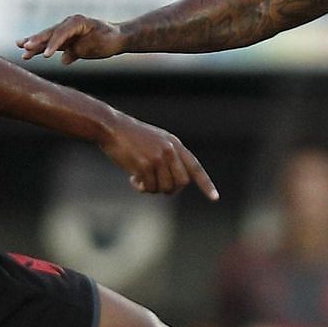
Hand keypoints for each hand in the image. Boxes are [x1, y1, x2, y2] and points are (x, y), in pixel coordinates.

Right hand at [18, 15, 128, 64]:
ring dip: (34, 44)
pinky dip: (41, 50)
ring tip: (19, 47)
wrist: (116, 38)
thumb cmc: (109, 39)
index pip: (61, 33)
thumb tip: (64, 58)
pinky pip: (51, 45)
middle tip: (22, 46)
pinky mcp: (65, 41)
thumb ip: (81, 49)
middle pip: (50, 33)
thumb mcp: (98, 44)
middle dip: (36, 40)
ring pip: (47, 38)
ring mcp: (66, 32)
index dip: (53, 44)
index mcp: (77, 22)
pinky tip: (28, 54)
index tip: (45, 56)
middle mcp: (68, 25)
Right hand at [99, 115, 218, 199]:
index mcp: (175, 145)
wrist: (112, 128)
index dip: (206, 184)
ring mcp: (158, 158)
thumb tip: (176, 185)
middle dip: (170, 188)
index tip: (215, 198)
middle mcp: (170, 151)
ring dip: (153, 188)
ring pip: (166, 188)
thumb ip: (169, 158)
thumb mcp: (156, 141)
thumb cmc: (131, 137)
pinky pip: (149, 188)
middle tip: (155, 184)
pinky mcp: (144, 165)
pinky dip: (141, 188)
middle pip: (181, 183)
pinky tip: (132, 178)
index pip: (195, 168)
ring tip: (141, 178)